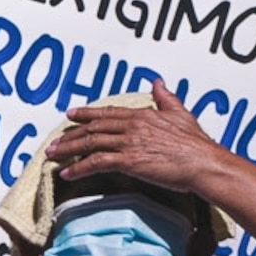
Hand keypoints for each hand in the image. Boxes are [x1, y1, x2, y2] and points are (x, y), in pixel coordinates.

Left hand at [45, 82, 232, 198]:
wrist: (203, 163)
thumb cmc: (195, 144)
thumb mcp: (181, 113)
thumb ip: (167, 98)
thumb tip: (158, 83)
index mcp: (143, 115)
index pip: (108, 112)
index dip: (87, 112)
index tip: (71, 114)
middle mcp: (133, 126)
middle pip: (94, 127)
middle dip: (70, 135)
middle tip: (54, 143)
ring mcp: (129, 142)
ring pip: (90, 142)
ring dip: (68, 149)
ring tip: (52, 157)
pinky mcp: (129, 161)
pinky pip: (96, 162)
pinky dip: (79, 167)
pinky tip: (67, 173)